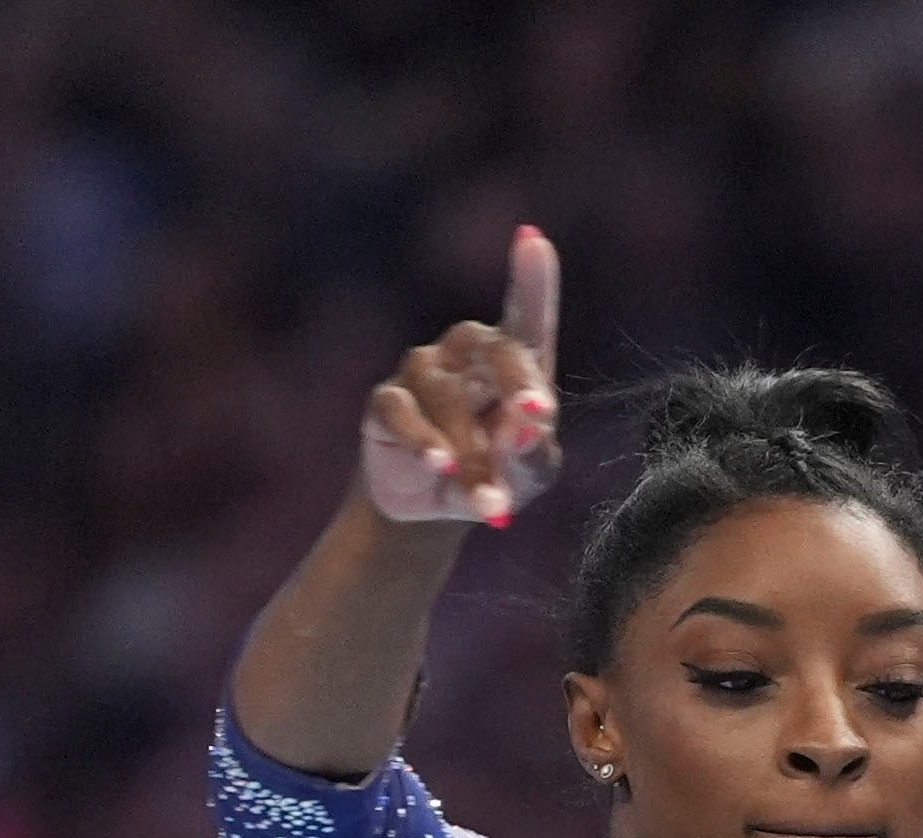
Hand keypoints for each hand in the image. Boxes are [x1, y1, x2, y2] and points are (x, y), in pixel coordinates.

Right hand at [361, 224, 562, 526]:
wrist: (433, 511)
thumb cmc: (497, 477)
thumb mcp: (528, 476)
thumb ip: (534, 453)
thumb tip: (528, 428)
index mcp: (513, 359)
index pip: (526, 314)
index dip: (530, 279)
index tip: (533, 241)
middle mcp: (467, 352)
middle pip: (494, 348)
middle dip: (519, 384)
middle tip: (537, 419)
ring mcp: (422, 371)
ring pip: (451, 399)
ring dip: (474, 453)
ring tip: (490, 502)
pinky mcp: (385, 402)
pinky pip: (404, 413)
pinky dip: (425, 444)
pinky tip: (441, 467)